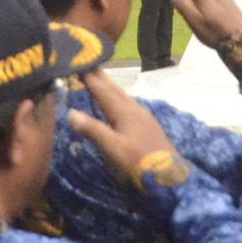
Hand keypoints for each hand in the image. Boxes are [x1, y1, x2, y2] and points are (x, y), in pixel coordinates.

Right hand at [64, 70, 178, 192]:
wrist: (170, 179)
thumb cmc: (139, 164)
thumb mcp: (113, 149)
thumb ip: (93, 130)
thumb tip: (71, 112)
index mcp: (125, 112)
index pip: (103, 90)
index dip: (90, 78)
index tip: (77, 63)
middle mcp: (135, 109)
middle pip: (115, 89)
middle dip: (101, 77)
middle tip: (88, 63)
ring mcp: (144, 117)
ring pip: (123, 96)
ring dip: (110, 87)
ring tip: (100, 79)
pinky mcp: (148, 126)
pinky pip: (128, 105)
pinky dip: (118, 98)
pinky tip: (118, 104)